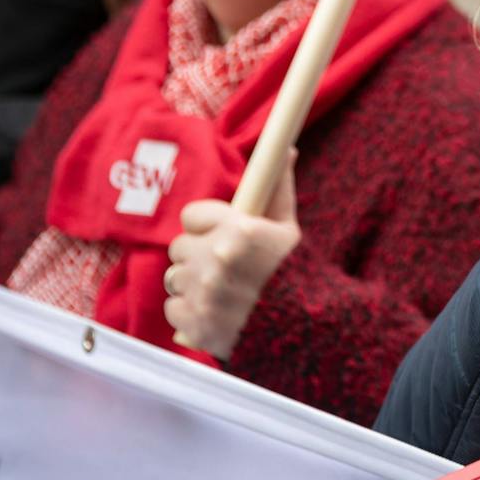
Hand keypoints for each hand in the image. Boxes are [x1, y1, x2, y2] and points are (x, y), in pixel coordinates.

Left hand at [163, 152, 301, 358]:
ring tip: (220, 293)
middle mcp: (217, 258)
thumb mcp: (288, 228)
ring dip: (192, 285)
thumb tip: (285, 149)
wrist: (307, 329)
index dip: (205, 226)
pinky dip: (190, 313)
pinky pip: (173, 309)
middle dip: (197, 256)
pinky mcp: (195, 323)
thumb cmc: (297, 273)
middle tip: (223, 268)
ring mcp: (204, 293)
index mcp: (239, 230)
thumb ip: (277, 189)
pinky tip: (215, 313)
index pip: (191, 216)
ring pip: (174, 278)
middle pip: (179, 247)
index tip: (220, 236)